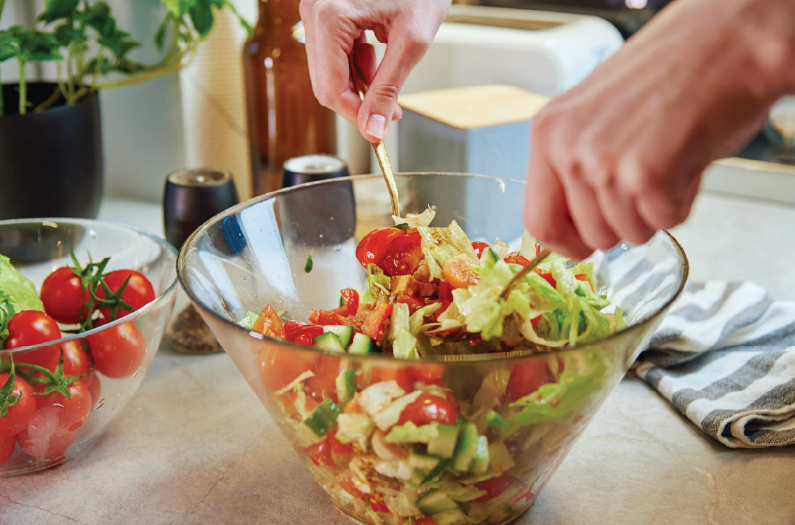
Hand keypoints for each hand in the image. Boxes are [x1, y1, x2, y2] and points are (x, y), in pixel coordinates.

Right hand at [301, 0, 450, 141]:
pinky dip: (356, 64)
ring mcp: (316, 10)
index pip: (330, 87)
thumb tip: (373, 129)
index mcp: (329, 15)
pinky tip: (379, 55)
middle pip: (325, 81)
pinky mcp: (324, 11)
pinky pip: (333, 52)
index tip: (378, 129)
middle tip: (390, 108)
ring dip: (359, 82)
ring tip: (390, 75)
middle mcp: (314, 10)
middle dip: (358, 99)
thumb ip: (389, 88)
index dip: (355, 114)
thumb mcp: (411, 42)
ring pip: (329, 70)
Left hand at [524, 0, 794, 258]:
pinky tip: (685, 160)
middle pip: (590, 236)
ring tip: (668, 159)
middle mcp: (568, 149)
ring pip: (629, 234)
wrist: (725, 42)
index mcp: (548, 133)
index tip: (583, 245)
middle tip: (646, 181)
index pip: (538, 222)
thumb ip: (576, 165)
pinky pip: (665, 222)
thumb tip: (574, 221)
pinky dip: (684, 201)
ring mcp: (604, 165)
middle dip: (624, 222)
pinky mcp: (647, 177)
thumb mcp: (595, 116)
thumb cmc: (670, 72)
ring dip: (656, 209)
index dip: (566, 243)